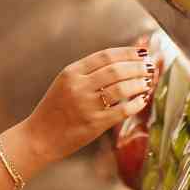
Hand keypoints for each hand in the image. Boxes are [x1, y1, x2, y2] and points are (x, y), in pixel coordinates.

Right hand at [23, 46, 153, 163]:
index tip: (142, 52)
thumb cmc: (55, 109)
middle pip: (116, 70)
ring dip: (139, 84)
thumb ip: (90, 72)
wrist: (39, 137)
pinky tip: (141, 101)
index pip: (105, 56)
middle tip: (150, 68)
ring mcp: (86, 105)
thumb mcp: (65, 83)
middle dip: (138, 67)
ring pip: (122, 88)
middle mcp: (78, 86)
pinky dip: (136, 104)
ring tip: (147, 83)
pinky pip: (122, 110)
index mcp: (71, 72)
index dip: (128, 52)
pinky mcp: (94, 123)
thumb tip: (120, 58)